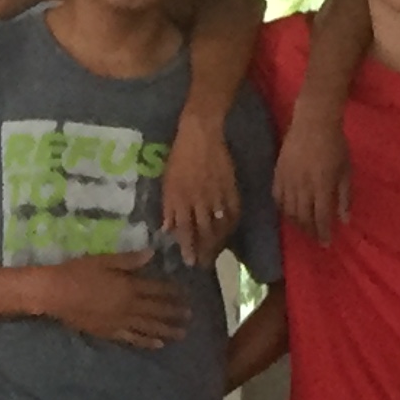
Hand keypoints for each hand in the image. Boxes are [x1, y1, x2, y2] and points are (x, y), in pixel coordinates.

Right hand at [43, 252, 189, 349]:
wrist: (54, 294)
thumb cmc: (77, 272)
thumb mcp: (103, 260)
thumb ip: (129, 260)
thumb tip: (152, 255)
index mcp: (128, 286)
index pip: (157, 289)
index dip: (173, 292)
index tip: (186, 294)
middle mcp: (128, 306)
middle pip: (157, 310)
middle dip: (175, 312)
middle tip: (190, 316)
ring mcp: (119, 322)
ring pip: (149, 327)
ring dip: (167, 330)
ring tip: (182, 333)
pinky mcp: (109, 332)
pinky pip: (132, 339)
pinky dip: (147, 342)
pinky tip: (158, 344)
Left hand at [159, 116, 242, 267]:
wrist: (200, 135)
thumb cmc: (179, 157)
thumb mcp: (167, 182)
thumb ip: (168, 207)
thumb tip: (167, 229)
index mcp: (179, 199)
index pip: (184, 229)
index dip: (187, 247)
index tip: (189, 261)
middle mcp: (197, 201)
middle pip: (202, 232)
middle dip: (203, 250)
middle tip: (204, 264)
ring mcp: (215, 195)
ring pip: (218, 225)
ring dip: (217, 242)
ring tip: (216, 254)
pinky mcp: (229, 188)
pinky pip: (233, 212)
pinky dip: (232, 225)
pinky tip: (230, 233)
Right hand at [272, 100, 348, 243]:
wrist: (313, 122)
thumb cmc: (335, 144)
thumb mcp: (346, 170)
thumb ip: (344, 196)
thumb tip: (345, 220)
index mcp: (322, 185)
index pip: (320, 217)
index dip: (323, 232)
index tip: (326, 244)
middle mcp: (303, 186)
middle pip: (303, 217)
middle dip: (310, 231)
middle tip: (316, 238)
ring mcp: (288, 180)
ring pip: (288, 210)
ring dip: (296, 223)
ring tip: (303, 229)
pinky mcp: (278, 173)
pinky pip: (277, 197)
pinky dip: (283, 209)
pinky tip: (288, 213)